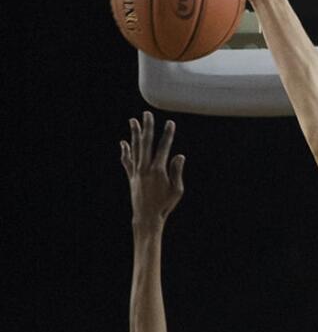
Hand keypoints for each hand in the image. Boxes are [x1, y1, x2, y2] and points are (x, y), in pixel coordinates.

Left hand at [121, 112, 184, 230]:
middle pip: (146, 143)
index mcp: (158, 171)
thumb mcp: (177, 190)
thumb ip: (177, 172)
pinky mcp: (131, 177)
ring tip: (133, 121)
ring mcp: (136, 172)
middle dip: (147, 127)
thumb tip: (179, 155)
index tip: (170, 123)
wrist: (147, 217)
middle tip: (147, 114)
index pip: (163, 148)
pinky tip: (124, 143)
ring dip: (134, 134)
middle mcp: (145, 168)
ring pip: (135, 149)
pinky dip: (125, 151)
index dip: (167, 134)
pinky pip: (127, 161)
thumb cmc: (165, 205)